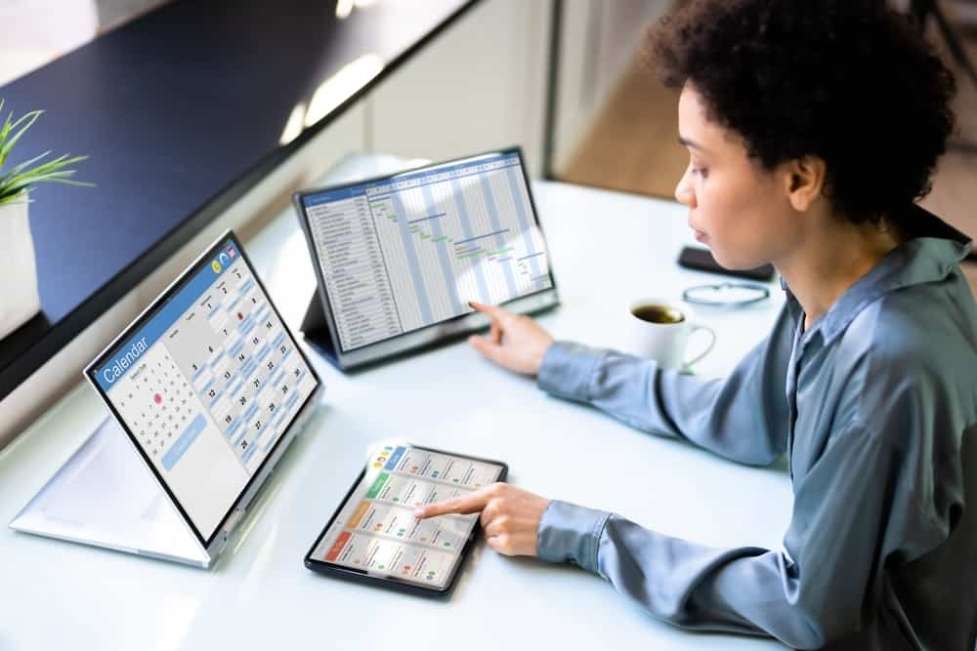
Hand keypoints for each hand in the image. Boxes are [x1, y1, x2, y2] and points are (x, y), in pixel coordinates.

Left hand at [414, 483, 550, 556]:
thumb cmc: (535, 510)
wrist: (557, 523)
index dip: (436, 509)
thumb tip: (475, 516)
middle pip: (476, 521)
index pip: (459, 502)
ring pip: (485, 535)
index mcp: (494, 491)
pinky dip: (504, 545)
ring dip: (498, 535)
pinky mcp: (504, 541)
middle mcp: (494, 505)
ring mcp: (498, 524)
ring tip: (518, 528)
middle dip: (490, 524)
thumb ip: (489, 502)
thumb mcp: (511, 496)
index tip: (418, 513)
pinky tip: (518, 538)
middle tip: (511, 521)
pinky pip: (494, 546)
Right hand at [468, 301, 553, 375]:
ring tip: (508, 351)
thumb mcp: (501, 355)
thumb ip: (484, 347)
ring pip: (511, 326)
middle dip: (494, 333)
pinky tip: (519, 350)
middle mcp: (521, 320)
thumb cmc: (531, 356)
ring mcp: (530, 324)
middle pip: (501, 321)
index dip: (481, 308)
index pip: (492, 311)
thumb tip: (473, 340)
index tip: (474, 304)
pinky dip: (514, 337)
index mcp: (511, 321)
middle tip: (495, 347)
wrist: (552, 360)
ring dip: (504, 336)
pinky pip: (520, 330)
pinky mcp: (536, 331)